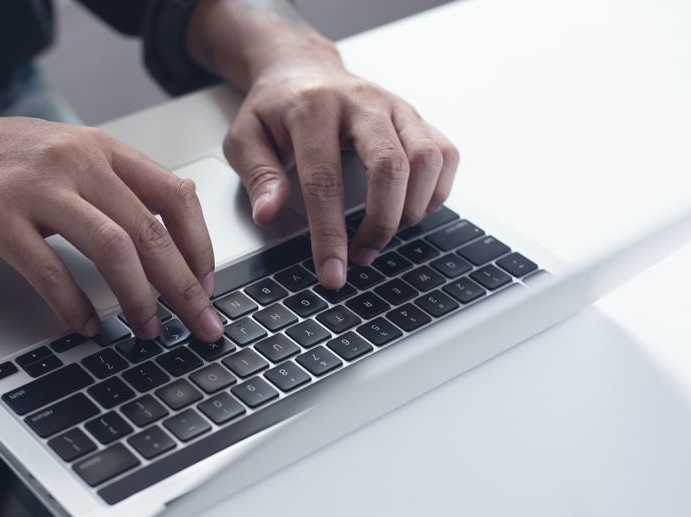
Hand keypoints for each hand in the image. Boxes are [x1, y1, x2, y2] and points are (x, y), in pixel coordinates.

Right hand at [0, 96, 222, 340]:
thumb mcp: (63, 158)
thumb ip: (108, 189)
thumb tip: (158, 245)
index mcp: (100, 149)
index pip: (175, 196)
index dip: (200, 247)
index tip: (206, 285)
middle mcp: (77, 161)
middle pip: (152, 230)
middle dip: (184, 287)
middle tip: (200, 325)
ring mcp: (37, 187)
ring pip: (113, 248)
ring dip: (138, 299)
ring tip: (147, 331)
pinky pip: (49, 269)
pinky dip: (73, 305)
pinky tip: (85, 326)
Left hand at [223, 57, 458, 288]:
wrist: (303, 69)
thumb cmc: (274, 109)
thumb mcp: (244, 138)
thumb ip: (258, 176)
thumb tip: (269, 214)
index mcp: (314, 108)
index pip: (325, 180)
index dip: (330, 233)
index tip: (332, 272)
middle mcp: (362, 103)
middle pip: (390, 166)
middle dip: (381, 224)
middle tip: (361, 257)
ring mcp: (396, 107)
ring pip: (428, 159)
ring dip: (412, 210)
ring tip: (383, 235)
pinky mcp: (417, 116)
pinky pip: (445, 154)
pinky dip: (436, 191)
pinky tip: (409, 210)